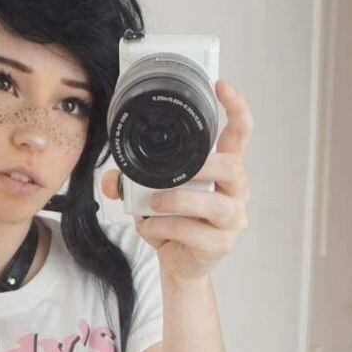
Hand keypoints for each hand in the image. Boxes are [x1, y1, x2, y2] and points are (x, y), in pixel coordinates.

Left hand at [100, 79, 252, 283]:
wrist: (179, 265)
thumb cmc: (172, 224)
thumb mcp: (149, 197)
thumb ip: (130, 184)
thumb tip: (112, 179)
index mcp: (223, 170)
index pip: (240, 134)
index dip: (236, 108)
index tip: (221, 86)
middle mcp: (235, 191)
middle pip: (233, 167)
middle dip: (202, 165)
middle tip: (174, 170)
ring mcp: (231, 219)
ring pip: (215, 203)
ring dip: (178, 199)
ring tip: (152, 203)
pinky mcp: (220, 244)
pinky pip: (194, 232)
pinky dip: (166, 226)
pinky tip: (149, 226)